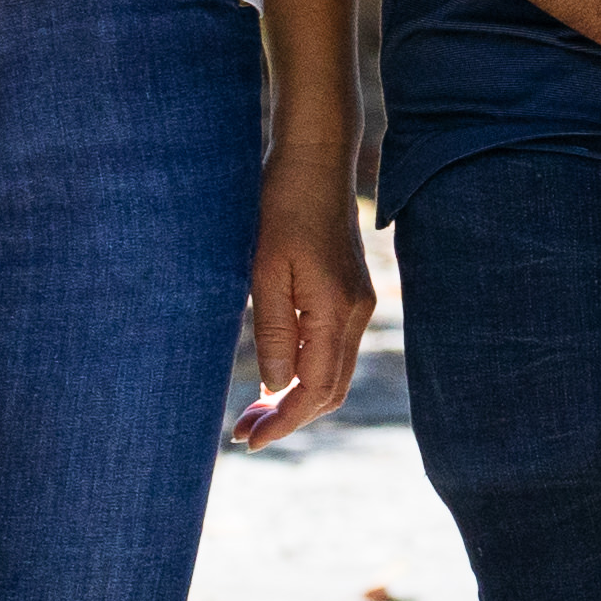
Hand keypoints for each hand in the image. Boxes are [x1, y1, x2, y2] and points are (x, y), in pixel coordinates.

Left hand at [230, 164, 374, 447]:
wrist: (315, 159)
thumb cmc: (282, 205)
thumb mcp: (265, 268)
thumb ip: (274, 331)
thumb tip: (276, 386)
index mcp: (336, 311)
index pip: (314, 390)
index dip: (282, 421)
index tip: (248, 440)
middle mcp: (356, 312)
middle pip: (329, 391)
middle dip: (288, 418)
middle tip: (243, 433)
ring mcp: (357, 303)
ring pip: (332, 373)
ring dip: (296, 398)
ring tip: (253, 412)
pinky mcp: (349, 293)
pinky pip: (331, 350)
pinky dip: (305, 373)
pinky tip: (275, 375)